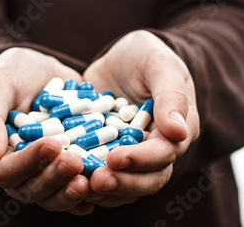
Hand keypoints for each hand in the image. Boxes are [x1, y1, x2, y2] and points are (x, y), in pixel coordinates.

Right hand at [0, 47, 92, 214]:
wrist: (40, 69)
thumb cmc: (11, 74)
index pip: (5, 171)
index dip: (27, 163)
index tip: (50, 145)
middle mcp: (18, 169)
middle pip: (31, 189)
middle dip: (54, 178)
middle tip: (75, 162)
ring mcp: (43, 170)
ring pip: (53, 193)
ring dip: (70, 191)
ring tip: (89, 178)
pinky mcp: (65, 165)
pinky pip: (73, 184)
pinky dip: (86, 188)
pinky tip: (101, 183)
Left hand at [82, 30, 199, 208]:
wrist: (123, 55)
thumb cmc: (147, 54)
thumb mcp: (159, 64)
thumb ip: (171, 95)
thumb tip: (178, 132)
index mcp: (177, 130)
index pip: (164, 154)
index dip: (141, 161)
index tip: (115, 160)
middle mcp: (157, 148)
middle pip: (147, 179)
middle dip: (122, 183)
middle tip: (95, 181)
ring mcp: (131, 152)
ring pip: (124, 181)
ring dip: (103, 188)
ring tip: (78, 183)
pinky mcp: (107, 151)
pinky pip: (100, 170)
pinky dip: (85, 176)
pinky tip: (65, 174)